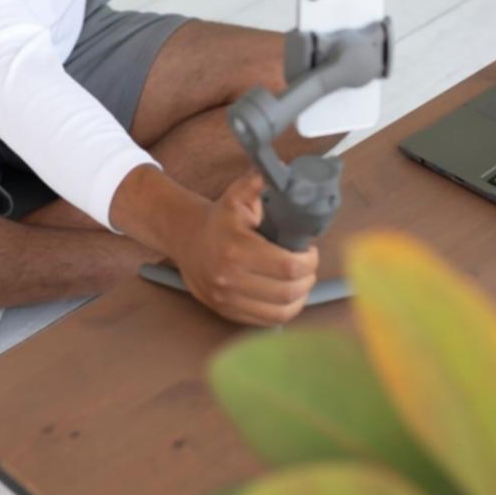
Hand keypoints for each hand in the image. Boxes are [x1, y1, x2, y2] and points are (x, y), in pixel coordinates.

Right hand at [168, 172, 319, 326]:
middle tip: (308, 266)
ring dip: (299, 297)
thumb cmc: (219, 218)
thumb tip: (286, 172)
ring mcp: (227, 299)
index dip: (309, 261)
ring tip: (300, 281)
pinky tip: (287, 295)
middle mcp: (230, 278)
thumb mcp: (237, 195)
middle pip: (288, 292)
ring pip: (281, 312)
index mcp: (237, 249)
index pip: (288, 267)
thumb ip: (260, 182)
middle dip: (307, 279)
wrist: (185, 238)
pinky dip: (284, 310)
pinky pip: (267, 322)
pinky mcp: (227, 312)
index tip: (310, 251)